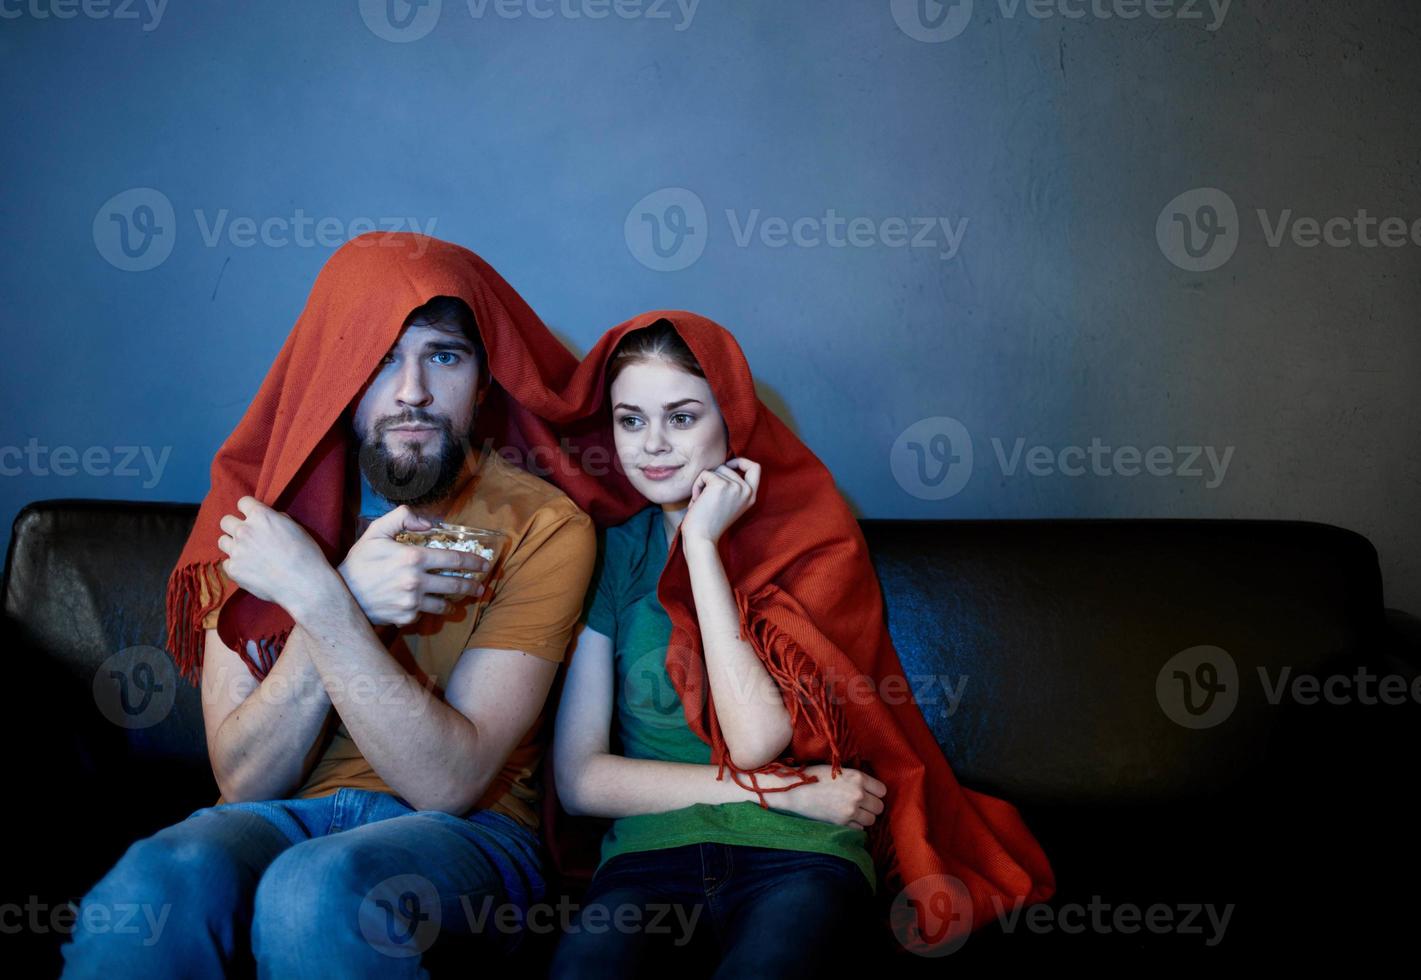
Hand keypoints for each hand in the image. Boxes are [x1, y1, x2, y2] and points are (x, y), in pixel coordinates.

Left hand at [216, 496, 330, 608]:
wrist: (304, 583)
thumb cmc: (306, 554)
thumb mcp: (295, 528)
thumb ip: (276, 520)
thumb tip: (268, 521)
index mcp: (261, 516)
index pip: (243, 502)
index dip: (248, 509)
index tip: (252, 517)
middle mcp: (244, 530)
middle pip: (225, 521)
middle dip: (235, 526)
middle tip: (247, 536)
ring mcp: (236, 551)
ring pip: (222, 541)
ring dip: (232, 545)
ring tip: (246, 553)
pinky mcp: (233, 570)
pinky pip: (226, 563)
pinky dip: (236, 565)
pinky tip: (249, 569)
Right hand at [338, 506, 489, 626]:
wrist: (341, 594)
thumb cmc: (359, 561)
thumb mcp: (376, 531)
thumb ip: (402, 517)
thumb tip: (429, 523)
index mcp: (413, 557)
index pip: (454, 559)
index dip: (473, 562)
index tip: (484, 564)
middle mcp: (416, 581)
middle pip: (455, 584)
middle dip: (472, 585)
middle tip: (481, 585)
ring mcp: (412, 602)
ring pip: (444, 603)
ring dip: (457, 601)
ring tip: (463, 599)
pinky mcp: (406, 617)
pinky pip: (425, 613)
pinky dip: (429, 609)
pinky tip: (431, 605)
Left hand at [679, 457, 760, 545]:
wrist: (701, 538)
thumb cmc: (709, 523)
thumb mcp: (728, 503)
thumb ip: (732, 486)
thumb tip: (724, 464)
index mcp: (751, 496)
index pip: (756, 468)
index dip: (742, 461)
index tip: (729, 464)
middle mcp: (746, 490)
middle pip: (727, 467)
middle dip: (713, 477)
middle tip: (706, 496)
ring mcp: (735, 487)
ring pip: (715, 470)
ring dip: (703, 483)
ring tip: (702, 502)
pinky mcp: (720, 485)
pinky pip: (704, 474)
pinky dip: (697, 485)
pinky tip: (697, 501)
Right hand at [770, 765, 886, 830]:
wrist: (792, 790)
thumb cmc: (813, 776)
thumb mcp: (838, 770)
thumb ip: (856, 778)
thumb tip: (870, 788)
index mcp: (858, 777)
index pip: (882, 790)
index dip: (875, 793)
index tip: (868, 793)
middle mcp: (857, 794)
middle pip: (879, 807)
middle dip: (871, 807)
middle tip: (860, 804)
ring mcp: (850, 811)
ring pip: (871, 820)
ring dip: (863, 817)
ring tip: (850, 811)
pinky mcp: (841, 824)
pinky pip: (858, 829)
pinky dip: (853, 826)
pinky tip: (843, 818)